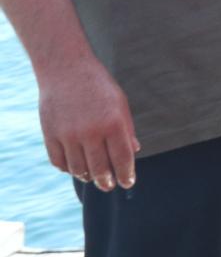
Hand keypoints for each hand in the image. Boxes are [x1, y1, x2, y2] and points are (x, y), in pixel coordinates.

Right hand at [40, 55, 137, 191]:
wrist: (66, 70)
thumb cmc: (99, 86)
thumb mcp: (120, 104)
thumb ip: (126, 130)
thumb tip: (133, 152)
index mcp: (113, 124)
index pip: (122, 159)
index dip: (126, 175)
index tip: (128, 183)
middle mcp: (91, 132)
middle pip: (100, 169)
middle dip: (107, 182)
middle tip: (110, 186)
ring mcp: (68, 135)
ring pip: (78, 169)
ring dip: (87, 176)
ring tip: (93, 177)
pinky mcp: (50, 135)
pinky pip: (59, 162)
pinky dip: (67, 169)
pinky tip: (75, 168)